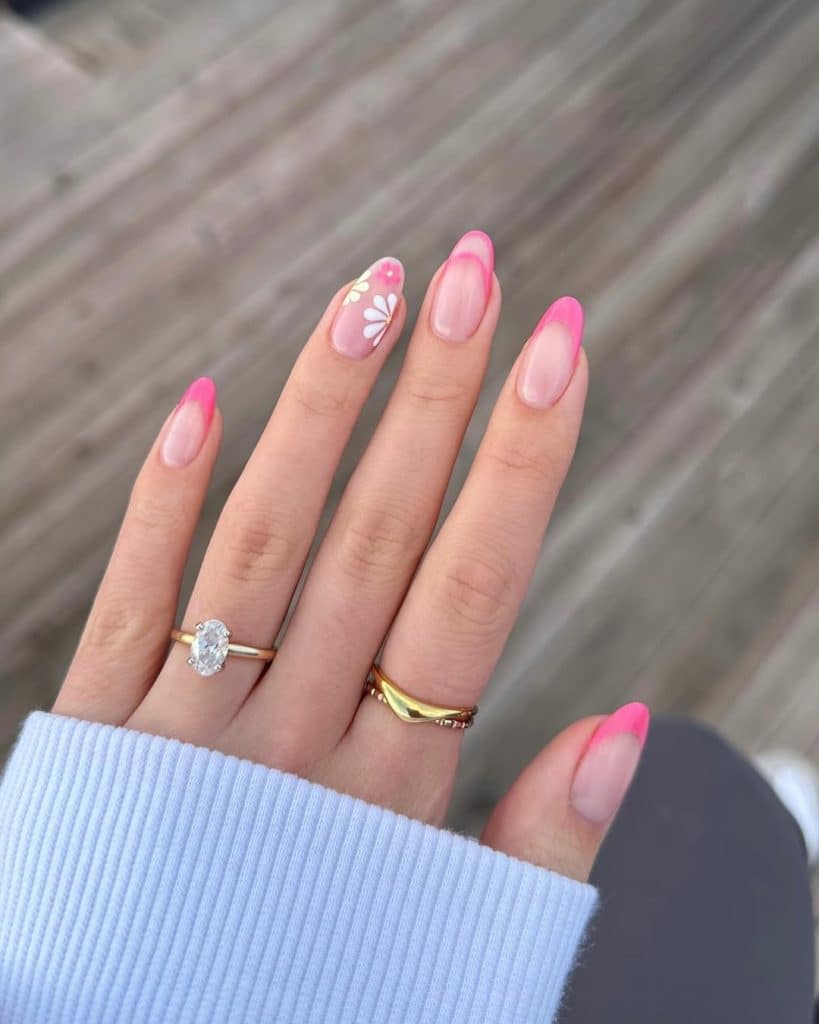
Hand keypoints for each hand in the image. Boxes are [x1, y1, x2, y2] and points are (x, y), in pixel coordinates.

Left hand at [54, 232, 646, 882]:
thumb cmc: (318, 993)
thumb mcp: (455, 944)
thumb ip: (543, 840)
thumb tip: (630, 722)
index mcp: (391, 791)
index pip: (473, 590)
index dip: (523, 462)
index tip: (559, 348)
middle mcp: (289, 741)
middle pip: (377, 535)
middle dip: (435, 396)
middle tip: (476, 271)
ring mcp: (182, 729)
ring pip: (264, 538)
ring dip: (322, 410)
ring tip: (374, 292)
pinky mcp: (95, 732)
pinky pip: (131, 596)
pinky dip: (164, 497)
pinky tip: (202, 397)